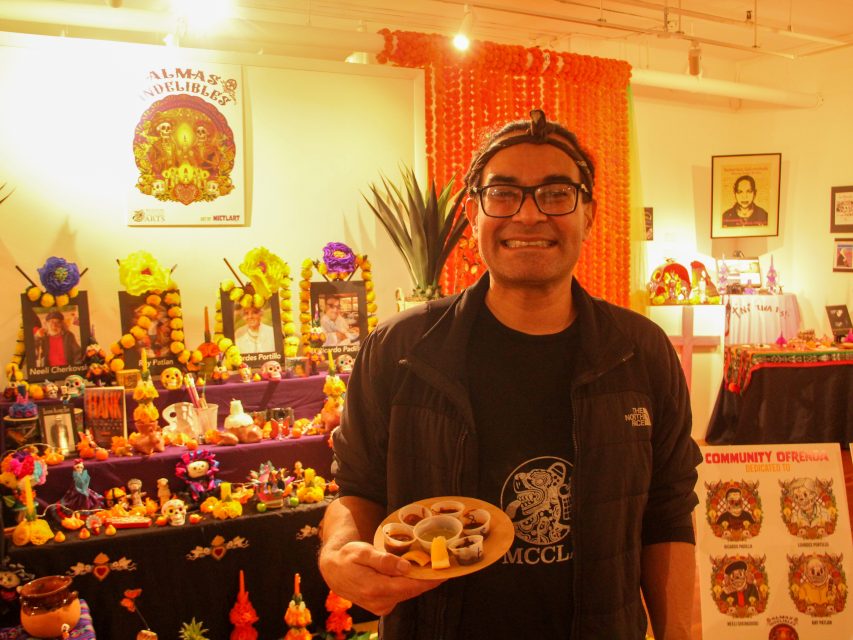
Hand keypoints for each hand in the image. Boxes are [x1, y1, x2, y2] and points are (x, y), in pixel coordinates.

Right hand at [319, 540, 444, 615]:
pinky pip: (400, 595)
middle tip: (444, 565)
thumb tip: (406, 567)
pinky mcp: (381, 607)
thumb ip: (384, 561)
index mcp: (376, 588)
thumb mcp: (363, 552)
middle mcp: (380, 602)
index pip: (410, 586)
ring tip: (430, 566)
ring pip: (407, 593)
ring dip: (419, 581)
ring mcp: (381, 607)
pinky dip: (408, 585)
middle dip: (428, 579)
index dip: (429, 580)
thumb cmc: (348, 557)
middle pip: (412, 590)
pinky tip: (412, 573)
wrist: (333, 571)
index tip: (445, 572)